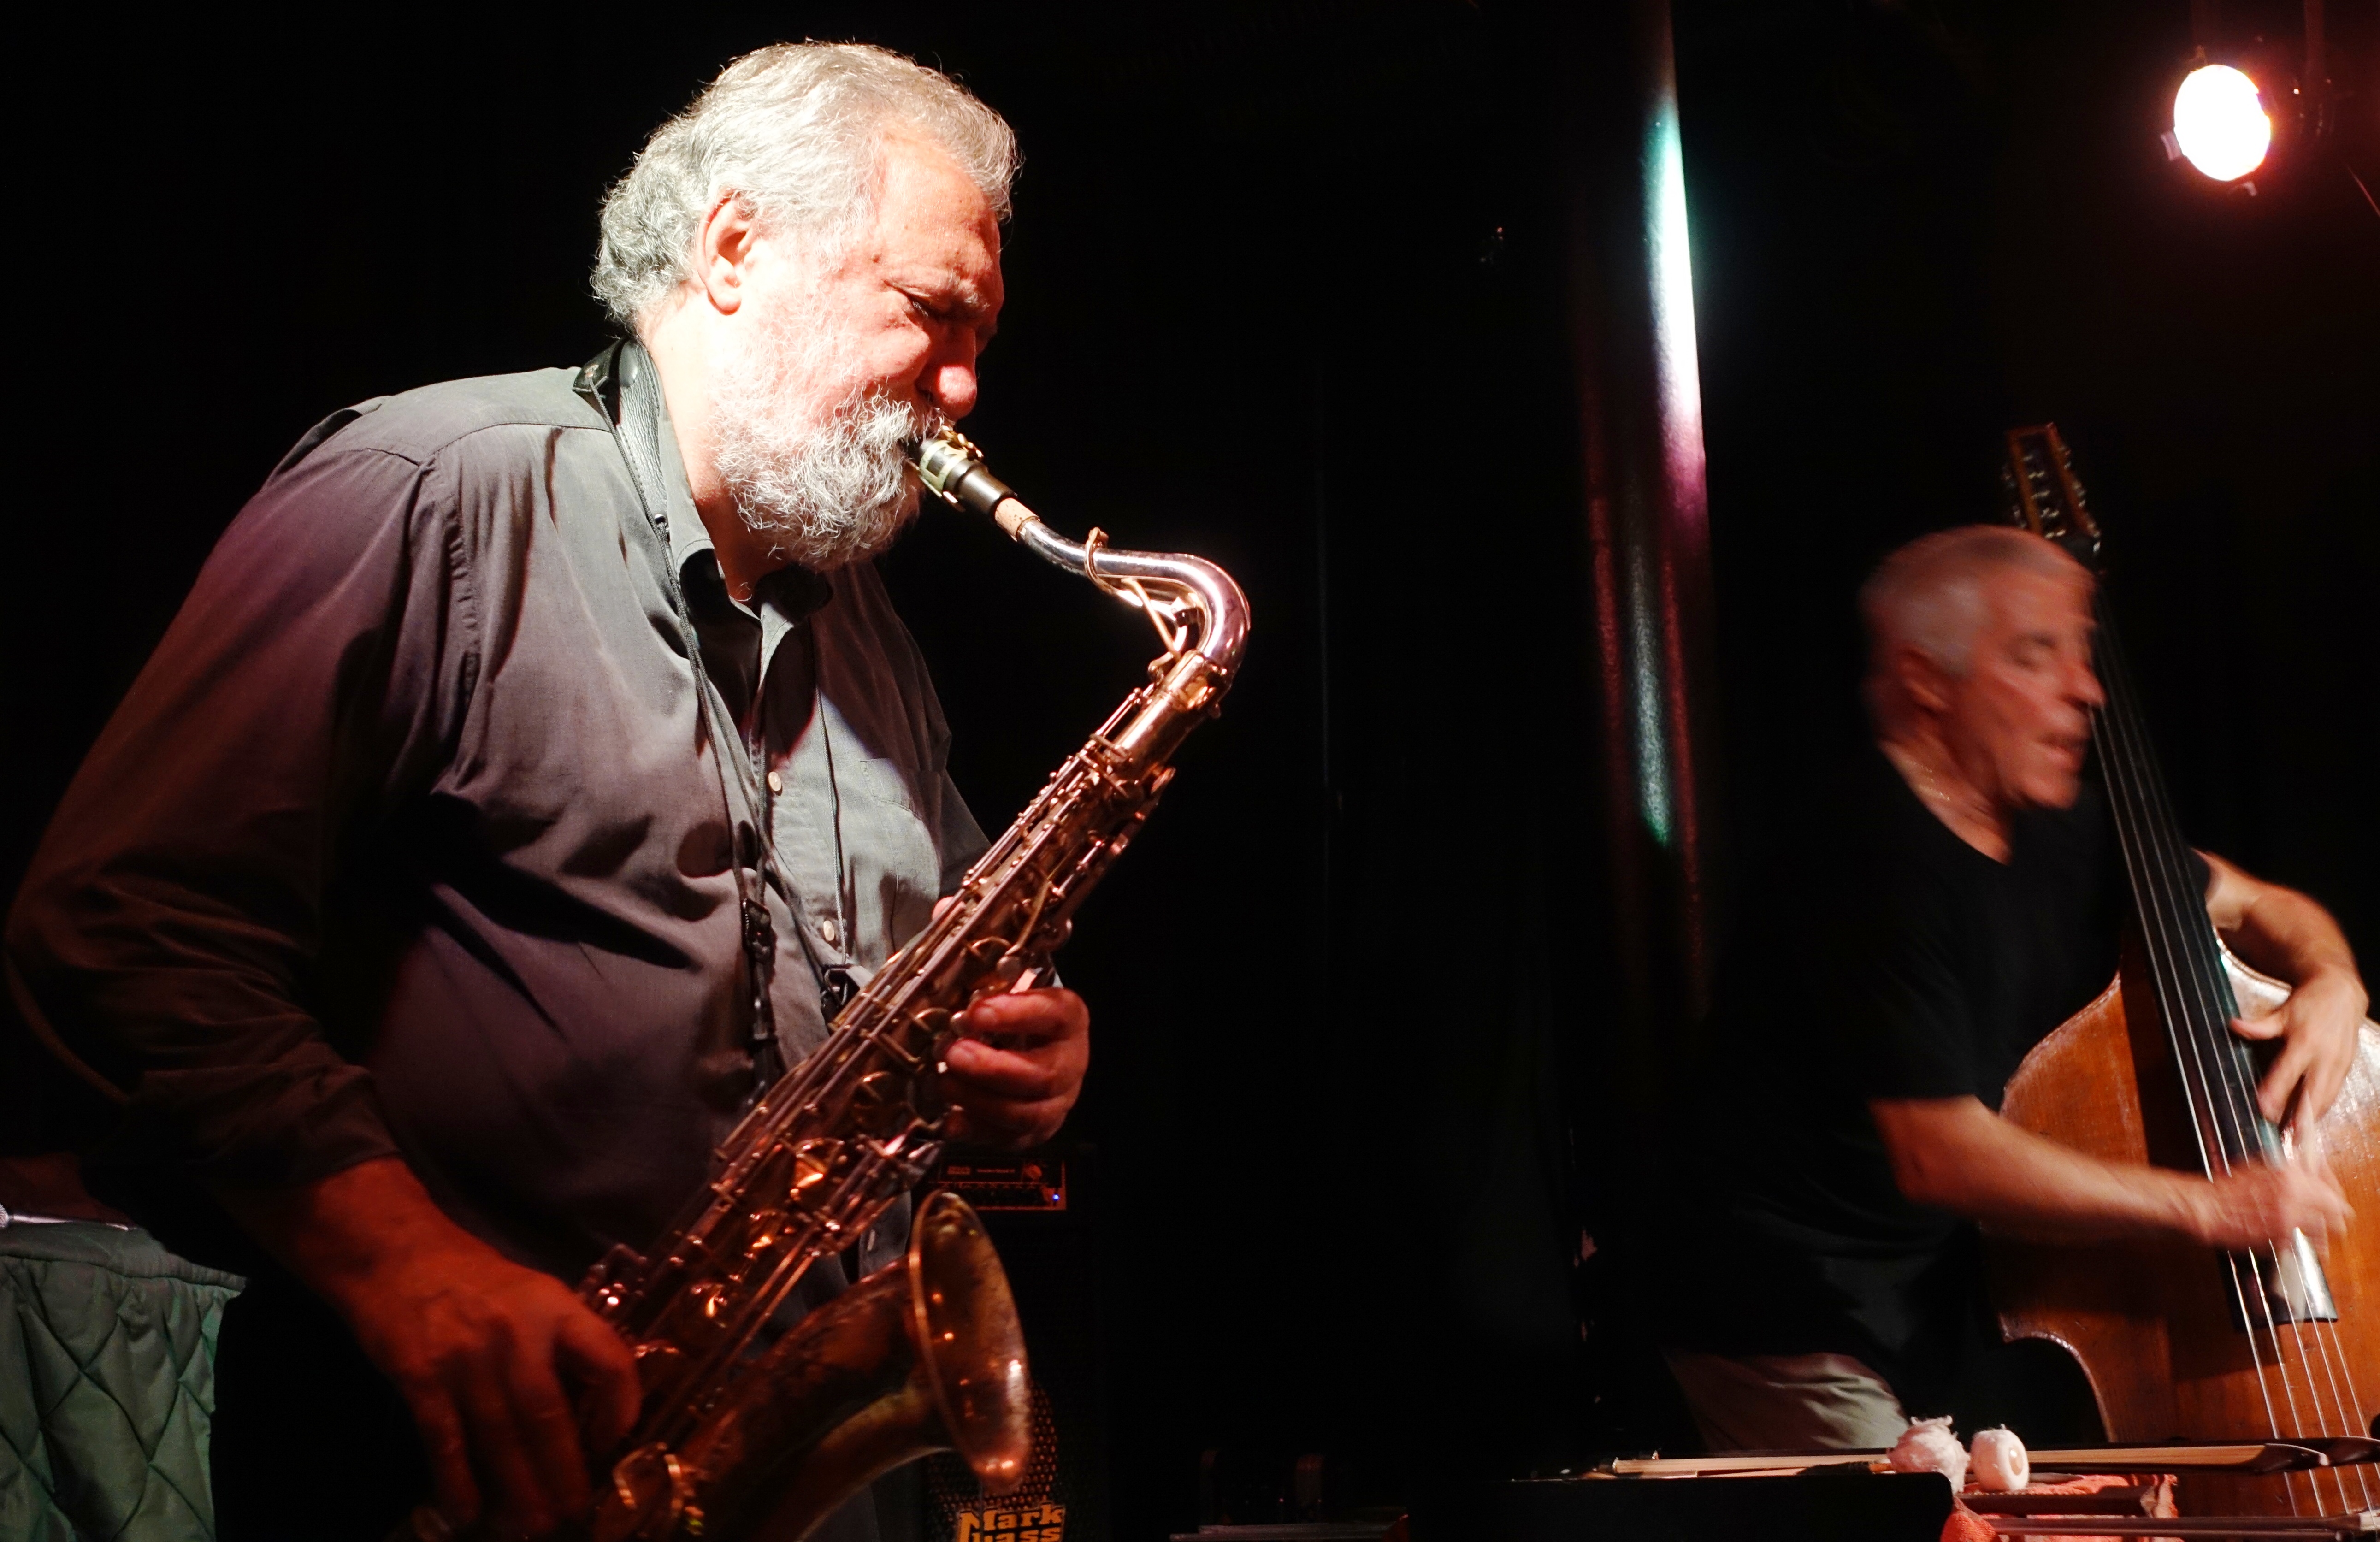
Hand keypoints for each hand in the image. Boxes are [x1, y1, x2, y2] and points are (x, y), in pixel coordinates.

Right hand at [220, 1161, 640, 1537]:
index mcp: (555, 1309)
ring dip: (517, 1487)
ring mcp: (466, 1359)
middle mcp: (515, 1335)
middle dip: (563, 1471)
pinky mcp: (421, 1378)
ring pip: (499, 1436)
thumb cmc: (477, 1281)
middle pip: (547, 1414)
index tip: (612, 1441)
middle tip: (573, 1512)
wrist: (399, 1257)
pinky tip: (467, 1514)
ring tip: (534, 1524)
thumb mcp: (537, 1295)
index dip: (620, 1406)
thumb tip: (592, 1408)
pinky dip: (457, 1481)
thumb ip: (565, 1342)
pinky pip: (445, 1440)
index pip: (608, 1359)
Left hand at [941, 986, 1088, 1146]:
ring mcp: (1057, 1103)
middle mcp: (1070, 1064)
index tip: (975, 1013)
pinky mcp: (1037, 1132)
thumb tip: (955, 1018)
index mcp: (1069, 1020)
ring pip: (1028, 1115)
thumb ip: (989, 1003)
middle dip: (993, 1069)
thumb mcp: (1009, 999)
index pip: (1054, 1014)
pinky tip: (949, 1121)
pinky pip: (1009, 1139)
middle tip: (954, 1055)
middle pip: (1044, 1076)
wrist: (1036, 1050)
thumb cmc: (1016, 1021)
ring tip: (945, 1084)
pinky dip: (975, 1131)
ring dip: (980, 1102)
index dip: (1015, 1015)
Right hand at [2185, 1154, 2352, 1250]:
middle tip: (2334, 1220)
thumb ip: (2290, 1171)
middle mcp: (2294, 1199)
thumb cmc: (2228, 1185)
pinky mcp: (2278, 1240)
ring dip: (2323, 1235)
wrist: (2208, 1206)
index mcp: (2291, 1177)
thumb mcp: (2261, 1166)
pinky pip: (2302, 1245)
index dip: (2335, 1197)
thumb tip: (2309, 1174)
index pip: (2331, 1192)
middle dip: (2336, 1218)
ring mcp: (2287, 1221)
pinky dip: (2304, 1246)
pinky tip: (2302, 1243)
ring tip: (2320, 1236)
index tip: (2334, 1200)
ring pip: (2322, 1234)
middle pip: (2335, 1216)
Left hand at [2234, 967, 2367, 1126]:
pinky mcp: (2346, 1069)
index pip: (2288, 1071)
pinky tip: (2309, 1122)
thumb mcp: (2282, 1012)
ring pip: (2326, 1098)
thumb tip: (2234, 1025)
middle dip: (2300, 1117)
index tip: (2264, 1108)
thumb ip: (2260, 1025)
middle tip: (2284, 1137)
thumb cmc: (2309, 1003)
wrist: (2342, 994)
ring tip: (2297, 1139)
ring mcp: (2339, 1064)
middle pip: (2313, 1092)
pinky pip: (2334, 1094)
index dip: (2276, 1091)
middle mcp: (2325, 1055)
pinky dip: (2322, 1109)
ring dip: (2312, 1119)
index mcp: (2306, 1040)